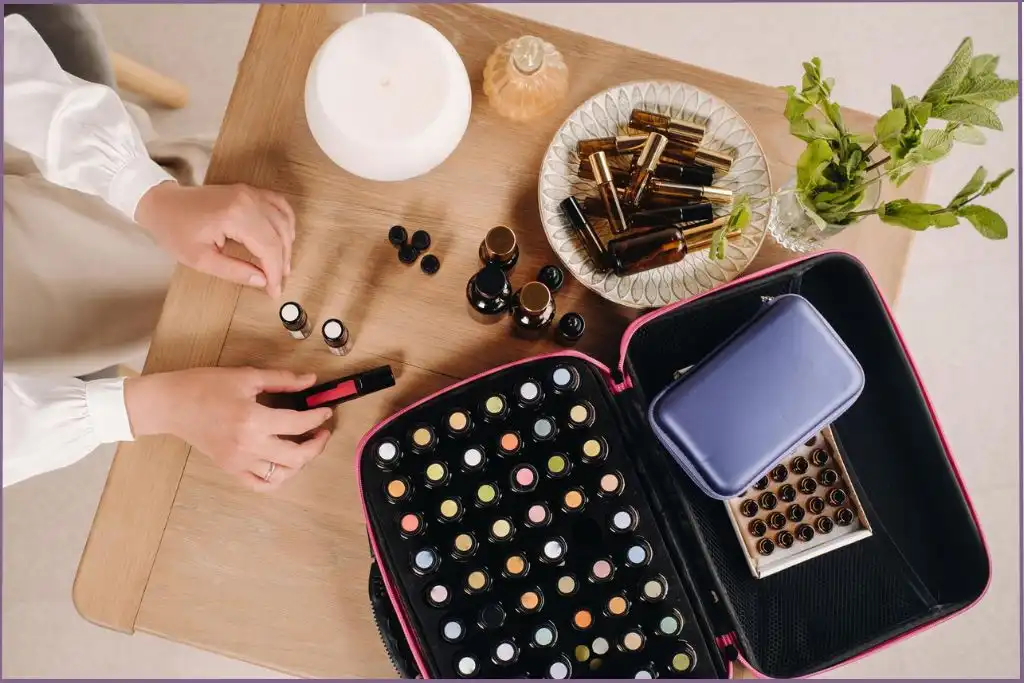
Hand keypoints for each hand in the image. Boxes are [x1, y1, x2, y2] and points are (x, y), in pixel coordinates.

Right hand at [124, 367, 332, 490]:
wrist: (170, 404)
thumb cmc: (203, 386)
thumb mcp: (246, 376)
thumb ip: (282, 379)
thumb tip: (310, 380)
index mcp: (253, 420)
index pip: (298, 424)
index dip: (318, 417)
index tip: (325, 410)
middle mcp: (248, 446)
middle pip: (297, 457)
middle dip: (317, 445)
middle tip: (323, 431)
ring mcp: (238, 462)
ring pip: (282, 475)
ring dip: (300, 463)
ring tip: (305, 446)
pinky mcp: (230, 469)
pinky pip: (260, 485)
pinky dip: (277, 479)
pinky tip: (284, 464)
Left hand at [135, 182, 295, 298]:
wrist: (162, 203)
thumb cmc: (175, 229)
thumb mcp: (200, 259)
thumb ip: (234, 271)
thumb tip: (262, 280)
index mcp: (235, 216)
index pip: (268, 248)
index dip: (275, 273)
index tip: (274, 291)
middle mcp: (248, 200)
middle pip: (279, 235)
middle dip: (282, 262)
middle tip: (277, 283)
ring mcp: (250, 192)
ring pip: (283, 220)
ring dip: (287, 245)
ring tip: (282, 266)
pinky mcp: (249, 191)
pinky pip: (279, 204)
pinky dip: (286, 222)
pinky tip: (286, 237)